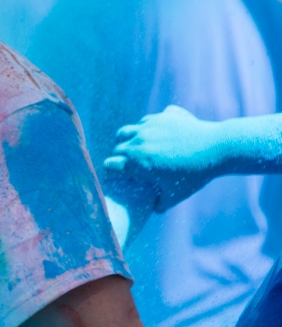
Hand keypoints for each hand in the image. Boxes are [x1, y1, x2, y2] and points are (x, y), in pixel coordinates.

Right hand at [103, 106, 225, 212]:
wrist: (217, 148)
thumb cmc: (195, 174)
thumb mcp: (176, 194)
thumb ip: (161, 204)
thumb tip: (153, 209)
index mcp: (136, 163)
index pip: (110, 165)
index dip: (112, 172)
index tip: (118, 176)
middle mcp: (137, 143)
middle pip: (116, 148)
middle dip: (119, 156)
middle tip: (127, 163)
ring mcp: (148, 127)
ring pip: (126, 132)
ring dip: (127, 140)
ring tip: (135, 147)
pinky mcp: (161, 117)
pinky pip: (144, 122)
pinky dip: (145, 129)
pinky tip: (153, 135)